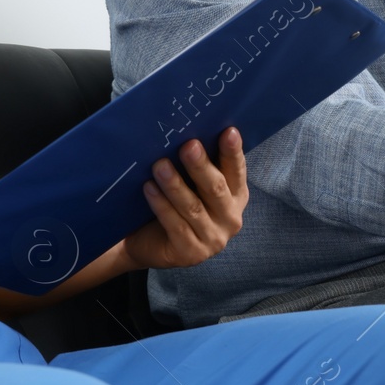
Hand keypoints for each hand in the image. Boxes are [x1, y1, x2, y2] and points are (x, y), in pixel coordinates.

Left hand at [118, 129, 247, 269]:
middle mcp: (231, 219)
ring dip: (175, 185)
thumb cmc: (174, 205)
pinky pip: (175, 225)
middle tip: (188, 145)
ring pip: (193, 207)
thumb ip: (198, 165)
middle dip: (201, 166)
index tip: (228, 131)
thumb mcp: (191, 184)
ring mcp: (213, 239)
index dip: (233, 152)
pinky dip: (161, 205)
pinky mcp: (191, 253)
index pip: (237, 171)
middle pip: (216, 188)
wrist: (148, 243)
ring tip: (160, 165)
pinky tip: (149, 188)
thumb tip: (189, 131)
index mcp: (236, 197)